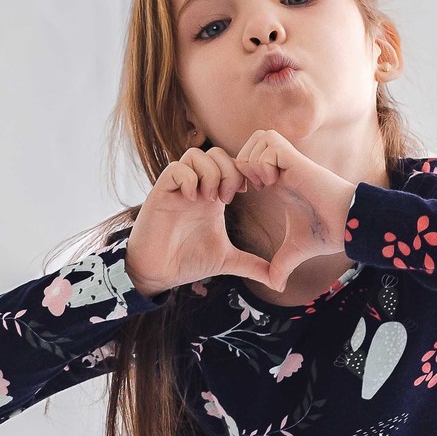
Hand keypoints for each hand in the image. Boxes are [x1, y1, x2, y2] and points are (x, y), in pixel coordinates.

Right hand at [124, 145, 280, 296]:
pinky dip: (188, 179)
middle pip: (216, 153)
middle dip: (229, 170)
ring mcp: (178, 187)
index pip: (231, 164)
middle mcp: (196, 186)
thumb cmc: (189, 262)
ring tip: (211, 199)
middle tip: (230, 197)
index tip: (250, 193)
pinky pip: (175, 169)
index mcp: (213, 195)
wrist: (158, 272)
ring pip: (196, 155)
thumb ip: (252, 265)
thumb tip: (278, 283)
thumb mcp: (227, 261)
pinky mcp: (161, 192)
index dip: (244, 172)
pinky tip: (193, 200)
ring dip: (209, 174)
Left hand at [232, 130, 356, 291]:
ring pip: (257, 139)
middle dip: (240, 163)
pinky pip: (269, 145)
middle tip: (245, 189)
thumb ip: (281, 265)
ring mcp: (290, 161)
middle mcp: (283, 167)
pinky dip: (263, 163)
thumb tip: (275, 288)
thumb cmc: (327, 233)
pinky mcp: (298, 160)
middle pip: (250, 143)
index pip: (250, 161)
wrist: (347, 226)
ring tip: (262, 186)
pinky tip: (272, 183)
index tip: (240, 197)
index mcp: (279, 182)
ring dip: (252, 162)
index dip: (238, 175)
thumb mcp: (295, 251)